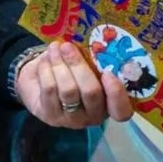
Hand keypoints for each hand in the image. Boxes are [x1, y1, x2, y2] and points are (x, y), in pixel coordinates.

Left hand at [16, 42, 131, 129]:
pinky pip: (50, 90)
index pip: (121, 111)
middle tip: (67, 46)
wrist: (40, 82)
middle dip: (78, 65)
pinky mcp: (50, 117)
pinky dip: (46, 71)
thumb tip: (95, 42)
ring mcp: (71, 120)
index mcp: (110, 104)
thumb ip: (96, 59)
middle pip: (91, 93)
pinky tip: (45, 61)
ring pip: (68, 90)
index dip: (117, 94)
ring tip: (54, 49)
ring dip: (59, 64)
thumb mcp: (87, 64)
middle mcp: (93, 116)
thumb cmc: (72, 71)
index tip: (109, 73)